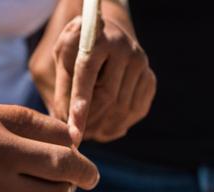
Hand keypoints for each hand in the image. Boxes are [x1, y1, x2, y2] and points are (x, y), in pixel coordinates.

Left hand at [31, 10, 155, 142]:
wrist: (108, 33)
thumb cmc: (80, 47)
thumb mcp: (63, 57)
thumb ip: (63, 86)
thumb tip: (65, 121)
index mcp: (97, 36)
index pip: (87, 74)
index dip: (79, 105)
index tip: (74, 132)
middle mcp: (124, 48)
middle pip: (109, 96)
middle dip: (92, 121)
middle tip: (80, 136)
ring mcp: (141, 64)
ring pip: (124, 108)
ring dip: (106, 127)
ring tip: (92, 133)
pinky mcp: (150, 78)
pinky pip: (137, 111)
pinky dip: (121, 124)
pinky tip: (108, 127)